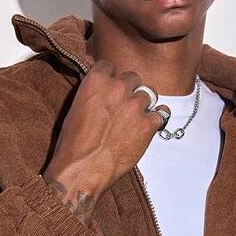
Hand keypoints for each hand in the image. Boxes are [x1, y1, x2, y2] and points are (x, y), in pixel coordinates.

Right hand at [45, 59, 170, 194]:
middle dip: (129, 90)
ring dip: (142, 106)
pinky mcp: (148, 124)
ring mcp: (135, 105)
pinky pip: (161, 114)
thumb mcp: (76, 108)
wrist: (82, 169)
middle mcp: (118, 88)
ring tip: (132, 122)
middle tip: (122, 108)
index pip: (111, 65)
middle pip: (133, 78)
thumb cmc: (73, 144)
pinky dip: (155, 121)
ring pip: (148, 94)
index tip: (111, 88)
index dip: (112, 77)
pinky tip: (145, 129)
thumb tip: (102, 91)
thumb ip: (93, 93)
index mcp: (96, 81)